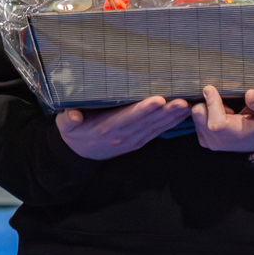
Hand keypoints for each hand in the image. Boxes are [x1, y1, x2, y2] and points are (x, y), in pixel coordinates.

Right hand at [56, 97, 190, 159]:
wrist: (80, 154)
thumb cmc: (74, 132)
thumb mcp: (65, 125)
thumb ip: (68, 119)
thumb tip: (73, 115)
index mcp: (107, 129)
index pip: (128, 118)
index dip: (144, 110)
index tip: (158, 100)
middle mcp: (123, 135)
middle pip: (148, 122)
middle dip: (166, 112)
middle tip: (183, 101)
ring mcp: (133, 139)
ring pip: (156, 127)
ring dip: (173, 117)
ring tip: (188, 105)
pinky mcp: (139, 141)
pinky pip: (158, 131)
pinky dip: (171, 123)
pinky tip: (183, 113)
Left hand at [191, 86, 253, 153]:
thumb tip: (251, 95)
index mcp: (234, 135)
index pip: (216, 123)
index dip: (212, 103)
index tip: (211, 88)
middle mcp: (217, 141)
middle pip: (199, 114)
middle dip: (208, 103)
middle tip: (225, 103)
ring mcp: (208, 142)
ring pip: (195, 114)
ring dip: (207, 108)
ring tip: (224, 110)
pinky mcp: (202, 139)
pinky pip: (195, 119)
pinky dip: (204, 113)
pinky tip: (218, 115)